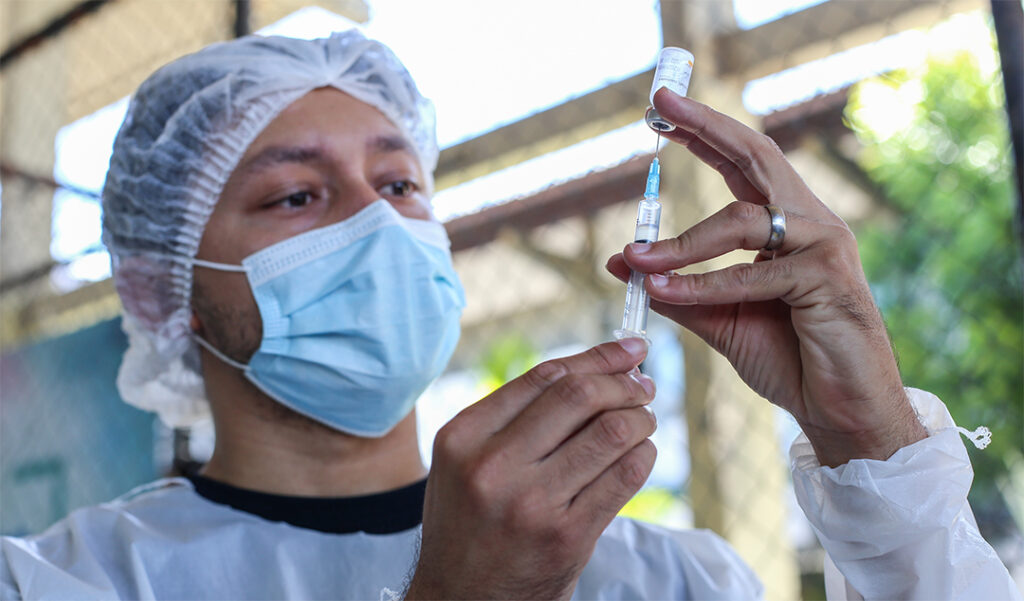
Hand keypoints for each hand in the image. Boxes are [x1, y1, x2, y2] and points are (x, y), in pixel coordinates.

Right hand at [405, 340, 656, 599]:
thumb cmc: (469, 523)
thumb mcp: (465, 461)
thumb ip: (512, 416)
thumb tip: (590, 369)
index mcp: (464, 436)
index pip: (545, 376)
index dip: (597, 356)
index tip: (629, 349)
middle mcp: (493, 465)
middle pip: (580, 395)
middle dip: (624, 382)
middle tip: (644, 385)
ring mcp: (532, 502)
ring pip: (611, 432)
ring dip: (641, 418)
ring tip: (644, 420)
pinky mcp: (567, 536)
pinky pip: (624, 477)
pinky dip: (644, 455)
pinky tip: (641, 454)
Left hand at [606, 88, 925, 466]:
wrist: (839, 411)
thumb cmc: (787, 359)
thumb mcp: (718, 317)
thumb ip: (675, 288)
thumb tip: (622, 259)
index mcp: (787, 224)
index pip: (742, 164)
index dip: (704, 134)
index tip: (660, 113)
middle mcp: (810, 222)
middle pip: (756, 156)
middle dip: (706, 128)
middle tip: (659, 105)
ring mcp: (824, 245)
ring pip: (743, 221)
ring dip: (682, 242)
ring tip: (637, 258)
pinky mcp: (828, 278)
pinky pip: (752, 275)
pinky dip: (704, 284)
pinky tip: (663, 292)